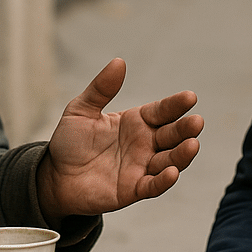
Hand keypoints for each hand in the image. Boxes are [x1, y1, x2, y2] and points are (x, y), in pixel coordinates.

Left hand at [37, 58, 202, 223]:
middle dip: (185, 129)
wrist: (54, 175)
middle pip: (171, 135)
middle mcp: (144, 144)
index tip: (190, 97)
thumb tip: (119, 62)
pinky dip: (164, 181)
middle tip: (196, 122)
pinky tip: (172, 172)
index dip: (176, 105)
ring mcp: (141, 167)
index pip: (161, 111)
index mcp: (136, 121)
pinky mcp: (133, 190)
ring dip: (182, 154)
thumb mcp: (81, 110)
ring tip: (192, 145)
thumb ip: (101, 88)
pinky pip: (153, 186)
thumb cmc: (70, 141)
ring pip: (169, 160)